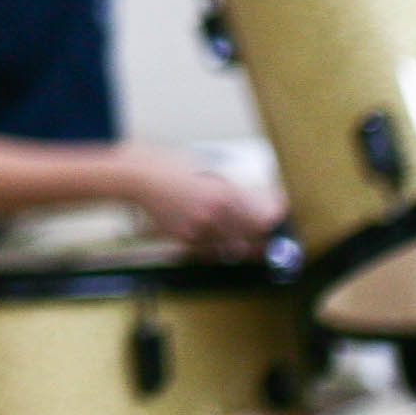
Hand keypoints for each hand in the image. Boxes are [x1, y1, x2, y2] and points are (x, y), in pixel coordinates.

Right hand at [115, 147, 275, 260]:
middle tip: (269, 228)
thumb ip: (229, 188)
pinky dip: (220, 244)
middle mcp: (213, 218)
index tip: (280, 211)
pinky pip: (210, 248)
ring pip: (233, 248)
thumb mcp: (205, 169)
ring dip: (244, 243)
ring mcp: (198, 231)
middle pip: (252, 238)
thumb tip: (249, 199)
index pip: (262, 218)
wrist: (135, 178)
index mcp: (223, 196)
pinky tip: (222, 236)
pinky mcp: (184, 238)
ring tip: (251, 237)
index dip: (275, 216)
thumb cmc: (167, 166)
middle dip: (263, 234)